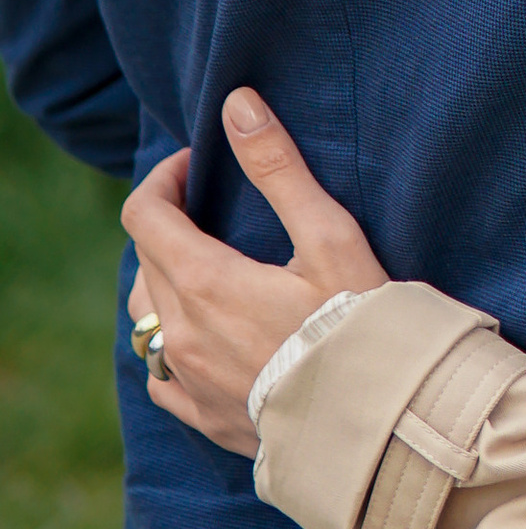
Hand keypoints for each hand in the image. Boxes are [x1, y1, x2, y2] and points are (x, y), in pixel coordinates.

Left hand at [123, 93, 389, 458]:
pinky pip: (160, 376)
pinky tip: (205, 340)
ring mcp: (186, 381)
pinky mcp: (202, 417)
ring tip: (209, 271)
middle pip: (145, 261)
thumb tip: (237, 105)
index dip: (165, 180)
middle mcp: (180, 333)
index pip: (145, 215)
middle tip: (214, 208)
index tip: (198, 166)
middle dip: (171, 224)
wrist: (377, 424)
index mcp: (203, 282)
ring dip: (165, 283)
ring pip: (146, 318)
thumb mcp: (328, 236)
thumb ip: (278, 168)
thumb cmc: (359, 324)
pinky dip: (172, 346)